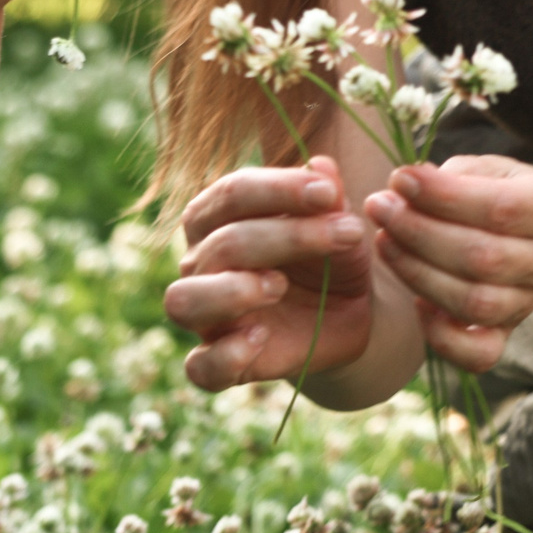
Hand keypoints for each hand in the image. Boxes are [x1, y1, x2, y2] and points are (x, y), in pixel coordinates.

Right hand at [163, 156, 375, 390]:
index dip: (280, 189)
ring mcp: (205, 316)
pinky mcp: (219, 362)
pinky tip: (261, 338)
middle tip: (347, 234)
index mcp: (217, 219)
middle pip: (222, 243)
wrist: (348, 316)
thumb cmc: (331, 258)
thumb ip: (328, 198)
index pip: (231, 193)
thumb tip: (321, 165)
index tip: (329, 193)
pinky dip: (224, 354)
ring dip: (231, 291)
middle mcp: (200, 264)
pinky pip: (200, 367)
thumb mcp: (339, 225)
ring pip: (184, 301)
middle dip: (288, 236)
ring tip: (279, 285)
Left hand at [363, 155, 532, 371]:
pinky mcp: (506, 333)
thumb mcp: (486, 169)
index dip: (444, 196)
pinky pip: (478, 355)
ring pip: (474, 302)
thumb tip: (403, 188)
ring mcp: (530, 303)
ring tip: (384, 241)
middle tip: (380, 208)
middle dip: (419, 231)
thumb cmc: (500, 192)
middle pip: (483, 257)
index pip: (502, 208)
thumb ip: (450, 177)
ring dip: (417, 272)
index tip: (400, 179)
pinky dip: (441, 337)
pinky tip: (417, 305)